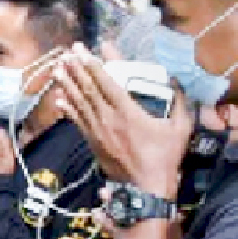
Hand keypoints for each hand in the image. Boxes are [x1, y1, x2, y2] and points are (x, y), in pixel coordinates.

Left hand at [49, 45, 192, 196]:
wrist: (146, 188)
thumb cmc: (164, 158)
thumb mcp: (181, 129)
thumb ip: (179, 102)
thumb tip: (176, 81)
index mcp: (128, 112)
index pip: (107, 82)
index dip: (94, 64)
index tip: (84, 50)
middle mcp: (108, 118)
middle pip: (88, 89)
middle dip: (76, 68)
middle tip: (66, 52)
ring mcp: (98, 131)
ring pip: (79, 103)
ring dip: (67, 84)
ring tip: (57, 68)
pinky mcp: (93, 142)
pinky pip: (77, 121)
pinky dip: (68, 109)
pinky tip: (59, 99)